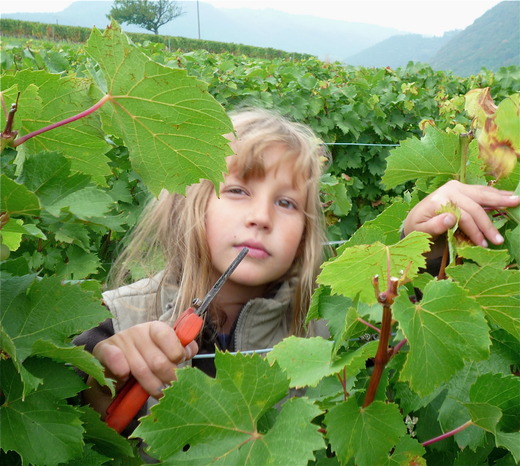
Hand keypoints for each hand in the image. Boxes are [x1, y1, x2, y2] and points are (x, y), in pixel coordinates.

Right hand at [92, 321, 197, 398]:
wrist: (115, 365)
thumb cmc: (146, 358)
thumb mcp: (164, 352)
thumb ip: (180, 349)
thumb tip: (190, 349)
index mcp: (155, 328)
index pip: (167, 335)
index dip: (176, 353)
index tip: (179, 364)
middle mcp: (138, 332)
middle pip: (157, 360)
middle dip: (168, 378)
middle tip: (173, 388)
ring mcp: (120, 341)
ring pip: (140, 369)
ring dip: (151, 386)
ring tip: (160, 394)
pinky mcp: (103, 350)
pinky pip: (112, 358)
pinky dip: (120, 369)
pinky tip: (125, 376)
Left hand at [403, 180, 519, 246]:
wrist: (413, 222)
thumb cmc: (416, 230)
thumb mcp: (420, 231)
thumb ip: (434, 225)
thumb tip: (450, 218)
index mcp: (440, 200)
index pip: (464, 215)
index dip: (476, 230)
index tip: (484, 244)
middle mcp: (449, 190)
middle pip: (476, 205)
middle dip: (489, 222)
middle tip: (500, 236)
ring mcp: (457, 188)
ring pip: (482, 195)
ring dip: (500, 200)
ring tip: (517, 202)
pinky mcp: (462, 189)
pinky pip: (482, 192)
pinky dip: (496, 195)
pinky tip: (509, 197)